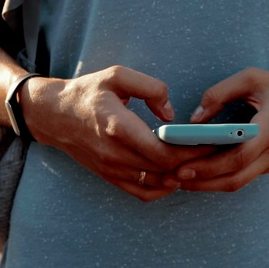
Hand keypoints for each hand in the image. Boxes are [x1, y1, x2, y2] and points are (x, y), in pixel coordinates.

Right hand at [19, 65, 216, 200]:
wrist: (53, 115)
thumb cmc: (86, 93)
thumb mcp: (116, 75)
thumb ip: (151, 88)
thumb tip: (171, 115)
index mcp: (118, 127)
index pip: (164, 152)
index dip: (192, 151)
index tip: (211, 141)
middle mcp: (115, 153)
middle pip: (165, 170)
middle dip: (195, 163)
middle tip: (215, 151)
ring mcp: (111, 168)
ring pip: (157, 184)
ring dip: (182, 176)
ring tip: (200, 161)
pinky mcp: (109, 176)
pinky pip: (142, 192)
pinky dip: (163, 189)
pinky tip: (175, 174)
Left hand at [169, 68, 268, 191]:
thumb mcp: (252, 78)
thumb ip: (219, 93)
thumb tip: (193, 119)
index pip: (239, 156)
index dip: (209, 166)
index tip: (182, 167)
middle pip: (234, 177)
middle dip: (201, 181)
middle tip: (171, 179)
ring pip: (238, 183)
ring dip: (206, 185)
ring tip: (176, 180)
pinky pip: (242, 177)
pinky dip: (218, 179)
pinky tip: (195, 175)